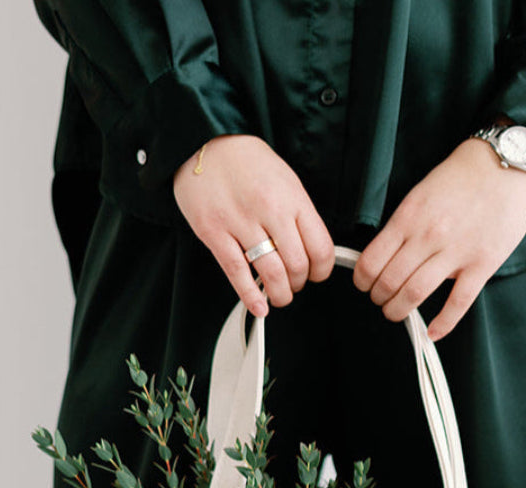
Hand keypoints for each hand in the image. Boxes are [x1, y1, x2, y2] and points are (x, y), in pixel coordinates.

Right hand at [173, 134, 335, 317]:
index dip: (322, 270)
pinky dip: (250, 296)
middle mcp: (270, 210)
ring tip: (279, 295)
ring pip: (271, 273)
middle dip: (299, 284)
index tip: (316, 274)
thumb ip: (298, 213)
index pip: (321, 247)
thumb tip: (310, 249)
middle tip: (294, 284)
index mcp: (292, 197)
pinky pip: (237, 273)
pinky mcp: (214, 233)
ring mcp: (240, 222)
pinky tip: (259, 306)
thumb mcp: (284, 179)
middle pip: (297, 265)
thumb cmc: (245, 161)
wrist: (203, 142)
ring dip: (280, 293)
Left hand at [353, 137, 525, 340]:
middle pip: (389, 282)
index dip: (362, 281)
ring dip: (399, 310)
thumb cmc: (461, 178)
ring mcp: (456, 251)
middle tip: (380, 300)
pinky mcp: (482, 263)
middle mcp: (428, 236)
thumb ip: (403, 225)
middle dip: (379, 298)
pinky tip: (432, 334)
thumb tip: (384, 256)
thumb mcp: (420, 194)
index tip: (365, 285)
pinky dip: (443, 323)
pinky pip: (458, 303)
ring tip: (397, 312)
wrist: (505, 163)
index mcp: (408, 217)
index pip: (371, 261)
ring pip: (415, 294)